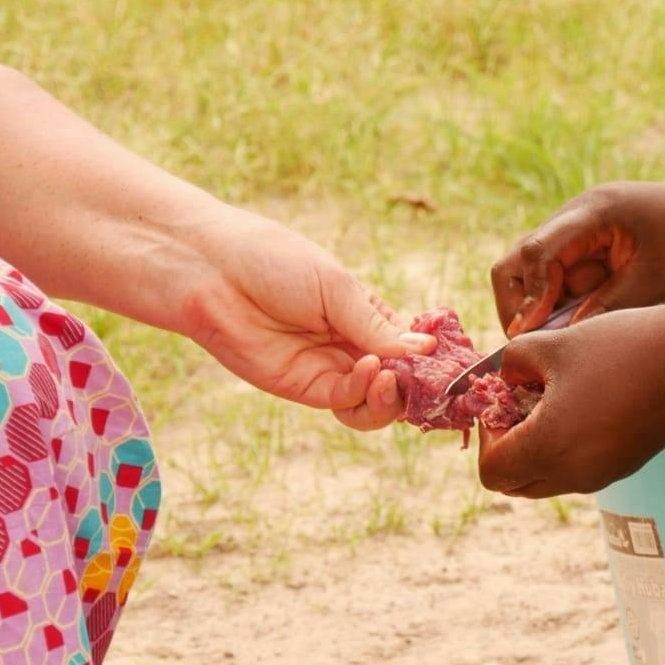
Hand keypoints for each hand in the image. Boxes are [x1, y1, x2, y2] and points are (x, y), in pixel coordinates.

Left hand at [182, 213, 433, 428]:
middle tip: (429, 381)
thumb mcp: (337, 288)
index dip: (431, 358)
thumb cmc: (273, 262)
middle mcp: (351, 346)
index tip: (452, 362)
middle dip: (417, 385)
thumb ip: (378, 326)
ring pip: (376, 402)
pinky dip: (364, 392)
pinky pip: (346, 401)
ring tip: (393, 379)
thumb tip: (425, 350)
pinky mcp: (303, 387)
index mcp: (366, 314)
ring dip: (393, 398)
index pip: (410, 346)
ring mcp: (328, 368)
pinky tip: (369, 370)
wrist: (212, 271)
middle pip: (398, 381)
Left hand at [476, 304, 664, 497]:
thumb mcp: (554, 343)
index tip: (504, 398)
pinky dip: (566, 445)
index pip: (492, 472)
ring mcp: (602, 476)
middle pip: (515, 483)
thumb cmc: (626, 346)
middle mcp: (574, 475)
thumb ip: (510, 363)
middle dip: (507, 446)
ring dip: (536, 445)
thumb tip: (500, 378)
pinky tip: (584, 400)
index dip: (487, 436)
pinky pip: (577, 469)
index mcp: (549, 449)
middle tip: (522, 400)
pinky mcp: (624, 466)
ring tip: (554, 395)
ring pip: (546, 478)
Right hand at [490, 179, 664, 336]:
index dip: (530, 298)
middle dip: (520, 306)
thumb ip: (607, 307)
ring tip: (569, 337)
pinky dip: (562, 310)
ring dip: (543, 311)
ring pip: (531, 279)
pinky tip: (582, 329)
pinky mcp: (584, 255)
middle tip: (535, 344)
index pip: (536, 253)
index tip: (530, 335)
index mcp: (592, 213)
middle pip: (517, 262)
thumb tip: (560, 340)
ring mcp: (575, 237)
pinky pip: (558, 286)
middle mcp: (573, 220)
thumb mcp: (656, 280)